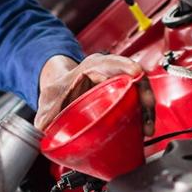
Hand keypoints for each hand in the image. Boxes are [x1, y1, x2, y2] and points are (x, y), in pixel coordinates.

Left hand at [34, 54, 153, 132]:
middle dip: (144, 93)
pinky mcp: (125, 96)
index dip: (126, 67)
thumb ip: (44, 115)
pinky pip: (139, 101)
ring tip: (147, 129)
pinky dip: (144, 114)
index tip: (135, 74)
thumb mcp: (48, 100)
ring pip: (140, 90)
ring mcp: (120, 83)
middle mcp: (110, 71)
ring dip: (147, 108)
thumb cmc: (59, 90)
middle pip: (133, 76)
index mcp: (91, 66)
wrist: (61, 91)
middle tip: (146, 113)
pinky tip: (144, 129)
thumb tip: (45, 129)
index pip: (111, 62)